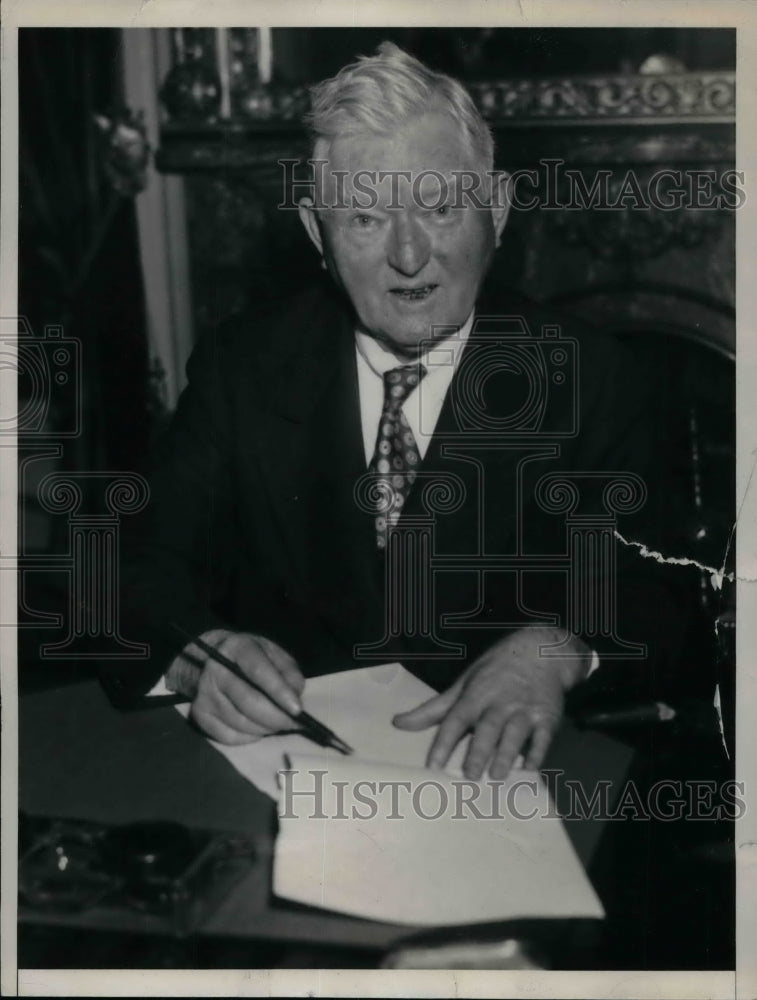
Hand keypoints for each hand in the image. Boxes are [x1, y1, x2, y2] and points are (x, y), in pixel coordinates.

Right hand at [168, 629, 304, 744]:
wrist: (211, 660)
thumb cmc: (251, 658)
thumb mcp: (273, 654)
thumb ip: (288, 672)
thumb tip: (294, 698)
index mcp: (237, 647)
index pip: (258, 671)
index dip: (279, 692)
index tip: (297, 709)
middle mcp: (216, 669)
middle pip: (248, 702)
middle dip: (276, 717)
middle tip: (293, 723)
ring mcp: (204, 694)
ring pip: (241, 723)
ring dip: (265, 728)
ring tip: (276, 723)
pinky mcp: (200, 715)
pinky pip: (230, 737)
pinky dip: (250, 737)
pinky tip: (257, 727)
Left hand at [392, 628, 589, 779]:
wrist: (538, 652)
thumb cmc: (494, 672)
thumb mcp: (463, 684)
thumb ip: (433, 709)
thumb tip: (398, 723)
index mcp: (475, 696)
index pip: (456, 719)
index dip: (444, 743)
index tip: (433, 766)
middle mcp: (499, 703)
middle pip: (487, 728)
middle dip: (478, 751)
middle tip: (469, 776)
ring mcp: (524, 709)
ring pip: (514, 733)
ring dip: (506, 754)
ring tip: (496, 775)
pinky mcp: (546, 716)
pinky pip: (543, 736)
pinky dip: (537, 751)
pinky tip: (530, 768)